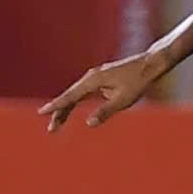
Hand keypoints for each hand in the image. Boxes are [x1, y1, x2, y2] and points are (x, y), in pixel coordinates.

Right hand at [40, 51, 165, 130]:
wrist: (150, 64)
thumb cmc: (138, 82)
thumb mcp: (123, 100)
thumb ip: (105, 111)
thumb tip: (89, 123)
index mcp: (93, 81)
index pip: (70, 96)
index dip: (56, 106)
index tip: (42, 112)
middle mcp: (91, 77)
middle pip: (70, 96)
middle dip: (59, 112)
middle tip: (51, 129)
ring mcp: (95, 77)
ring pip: (76, 94)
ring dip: (66, 108)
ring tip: (57, 124)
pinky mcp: (101, 79)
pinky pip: (83, 92)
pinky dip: (75, 102)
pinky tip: (70, 110)